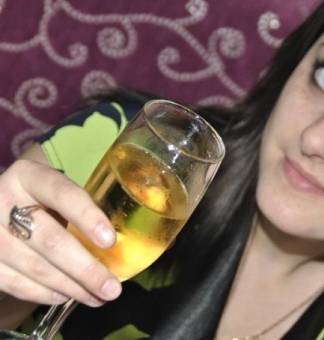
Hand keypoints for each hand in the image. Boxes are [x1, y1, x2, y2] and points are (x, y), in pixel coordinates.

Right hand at [0, 145, 121, 309]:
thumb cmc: (40, 200)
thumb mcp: (59, 191)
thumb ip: (97, 205)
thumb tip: (160, 237)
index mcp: (30, 176)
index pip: (62, 193)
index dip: (87, 217)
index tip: (110, 240)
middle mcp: (3, 199)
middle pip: (50, 240)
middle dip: (86, 269)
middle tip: (113, 287)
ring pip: (34, 267)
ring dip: (71, 287)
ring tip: (98, 296)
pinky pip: (14, 283)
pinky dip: (44, 293)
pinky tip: (66, 296)